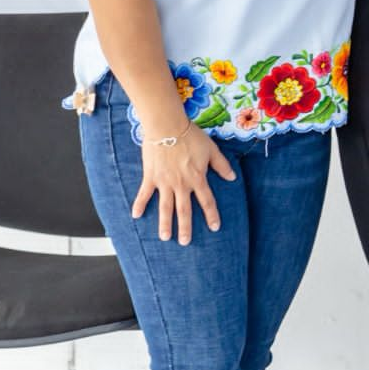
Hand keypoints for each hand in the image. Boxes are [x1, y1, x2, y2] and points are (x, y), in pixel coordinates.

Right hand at [131, 124, 236, 244]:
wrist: (167, 126)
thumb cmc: (190, 136)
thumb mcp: (211, 150)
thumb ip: (221, 165)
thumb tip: (232, 178)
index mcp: (197, 178)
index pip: (207, 201)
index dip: (211, 215)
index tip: (214, 228)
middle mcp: (181, 184)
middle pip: (184, 210)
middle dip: (185, 228)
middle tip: (185, 243)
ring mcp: (164, 182)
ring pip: (165, 207)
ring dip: (165, 223)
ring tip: (164, 237)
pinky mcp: (150, 176)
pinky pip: (144, 193)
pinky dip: (140, 204)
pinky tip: (136, 216)